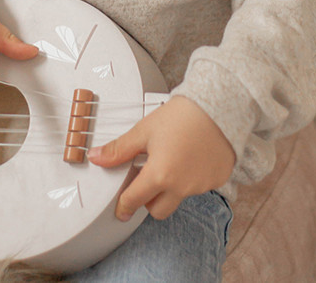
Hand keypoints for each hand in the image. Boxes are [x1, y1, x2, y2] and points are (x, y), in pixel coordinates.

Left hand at [88, 96, 234, 220]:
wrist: (219, 107)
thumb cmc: (182, 115)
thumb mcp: (144, 130)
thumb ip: (120, 149)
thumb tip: (96, 157)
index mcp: (160, 175)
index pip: (135, 200)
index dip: (124, 206)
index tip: (121, 209)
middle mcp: (182, 187)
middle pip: (158, 210)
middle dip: (148, 200)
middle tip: (145, 179)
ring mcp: (202, 186)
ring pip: (179, 197)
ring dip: (171, 186)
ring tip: (171, 157)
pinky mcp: (218, 180)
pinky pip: (199, 186)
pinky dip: (192, 177)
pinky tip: (190, 156)